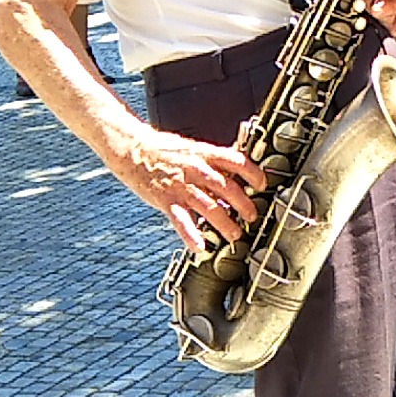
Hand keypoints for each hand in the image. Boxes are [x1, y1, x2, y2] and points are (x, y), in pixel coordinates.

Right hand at [111, 126, 268, 251]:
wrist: (133, 149)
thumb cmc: (165, 150)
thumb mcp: (194, 150)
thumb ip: (214, 163)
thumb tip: (236, 176)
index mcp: (205, 154)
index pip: (237, 161)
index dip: (253, 173)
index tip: (263, 184)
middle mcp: (196, 170)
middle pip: (227, 188)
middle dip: (244, 204)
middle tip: (252, 216)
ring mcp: (181, 186)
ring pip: (209, 207)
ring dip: (225, 223)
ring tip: (235, 235)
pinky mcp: (166, 200)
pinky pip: (182, 221)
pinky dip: (191, 235)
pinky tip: (200, 247)